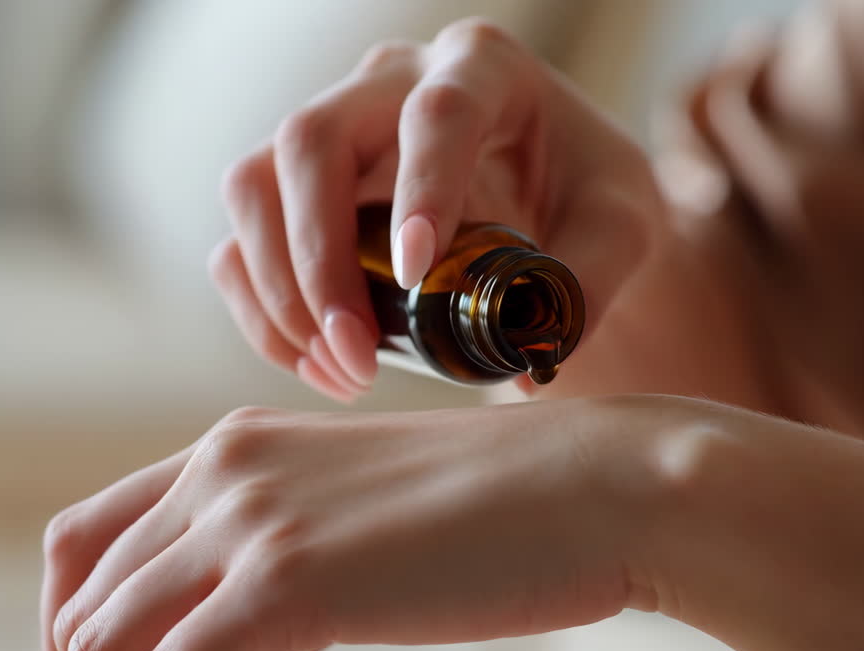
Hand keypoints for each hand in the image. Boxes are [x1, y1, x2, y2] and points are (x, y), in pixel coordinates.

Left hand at [42, 398, 675, 650]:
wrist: (589, 488)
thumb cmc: (497, 513)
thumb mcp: (356, 526)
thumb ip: (275, 577)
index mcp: (234, 449)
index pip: (88, 541)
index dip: (68, 629)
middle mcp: (224, 471)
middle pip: (82, 598)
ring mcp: (250, 521)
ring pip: (104, 645)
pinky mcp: (286, 579)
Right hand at [214, 18, 666, 402]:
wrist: (555, 196)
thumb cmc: (589, 195)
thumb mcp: (621, 226)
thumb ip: (588, 282)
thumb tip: (527, 367)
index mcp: (483, 69)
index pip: (436, 111)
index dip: (420, 189)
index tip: (418, 277)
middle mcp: (391, 82)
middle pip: (311, 140)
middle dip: (320, 259)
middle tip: (360, 355)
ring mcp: (334, 129)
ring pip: (254, 185)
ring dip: (279, 291)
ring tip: (343, 369)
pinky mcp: (298, 187)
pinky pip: (242, 239)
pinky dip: (263, 311)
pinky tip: (317, 363)